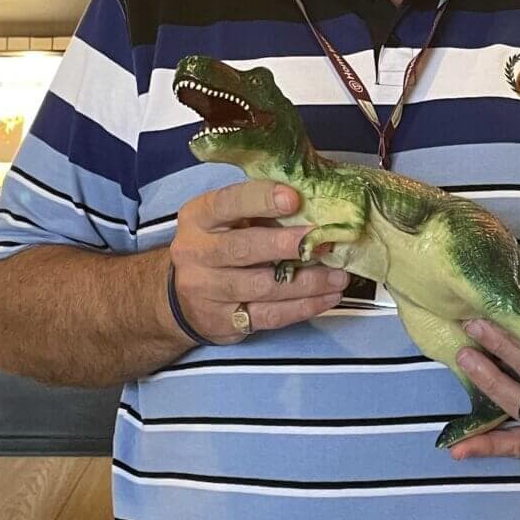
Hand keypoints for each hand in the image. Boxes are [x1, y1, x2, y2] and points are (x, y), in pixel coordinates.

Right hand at [168, 180, 346, 343]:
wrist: (180, 298)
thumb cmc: (218, 245)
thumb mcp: (226, 219)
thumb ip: (260, 209)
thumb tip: (314, 201)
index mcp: (199, 217)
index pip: (228, 203)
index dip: (260, 199)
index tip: (293, 198)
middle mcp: (197, 253)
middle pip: (243, 248)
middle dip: (287, 245)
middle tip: (325, 243)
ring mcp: (207, 290)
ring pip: (262, 287)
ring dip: (307, 282)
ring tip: (339, 276)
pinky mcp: (223, 321)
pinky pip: (269, 315)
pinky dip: (303, 307)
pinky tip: (326, 298)